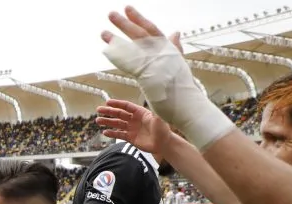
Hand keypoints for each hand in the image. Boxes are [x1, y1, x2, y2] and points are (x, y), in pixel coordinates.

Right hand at [96, 99, 173, 155]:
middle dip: (109, 112)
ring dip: (108, 122)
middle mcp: (134, 119)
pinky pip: (119, 135)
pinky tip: (105, 132)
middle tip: (99, 110)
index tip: (108, 102)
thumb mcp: (159, 117)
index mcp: (140, 112)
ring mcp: (132, 129)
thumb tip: (152, 98)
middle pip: (119, 114)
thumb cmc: (163, 129)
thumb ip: (153, 108)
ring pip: (117, 124)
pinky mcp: (130, 138)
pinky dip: (112, 133)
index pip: (126, 106)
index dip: (117, 104)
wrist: (163, 144)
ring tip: (98, 121)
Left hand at [100, 7, 232, 148]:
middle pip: (140, 34)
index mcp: (170, 49)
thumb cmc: (183, 89)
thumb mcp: (178, 64)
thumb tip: (175, 32)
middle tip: (111, 14)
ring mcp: (156, 63)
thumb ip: (174, 48)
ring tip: (103, 32)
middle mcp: (163, 53)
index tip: (128, 9)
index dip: (139, 19)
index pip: (152, 30)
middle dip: (125, 24)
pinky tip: (107, 51)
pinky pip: (129, 63)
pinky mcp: (148, 75)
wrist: (188, 107)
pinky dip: (118, 57)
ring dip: (117, 40)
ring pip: (132, 49)